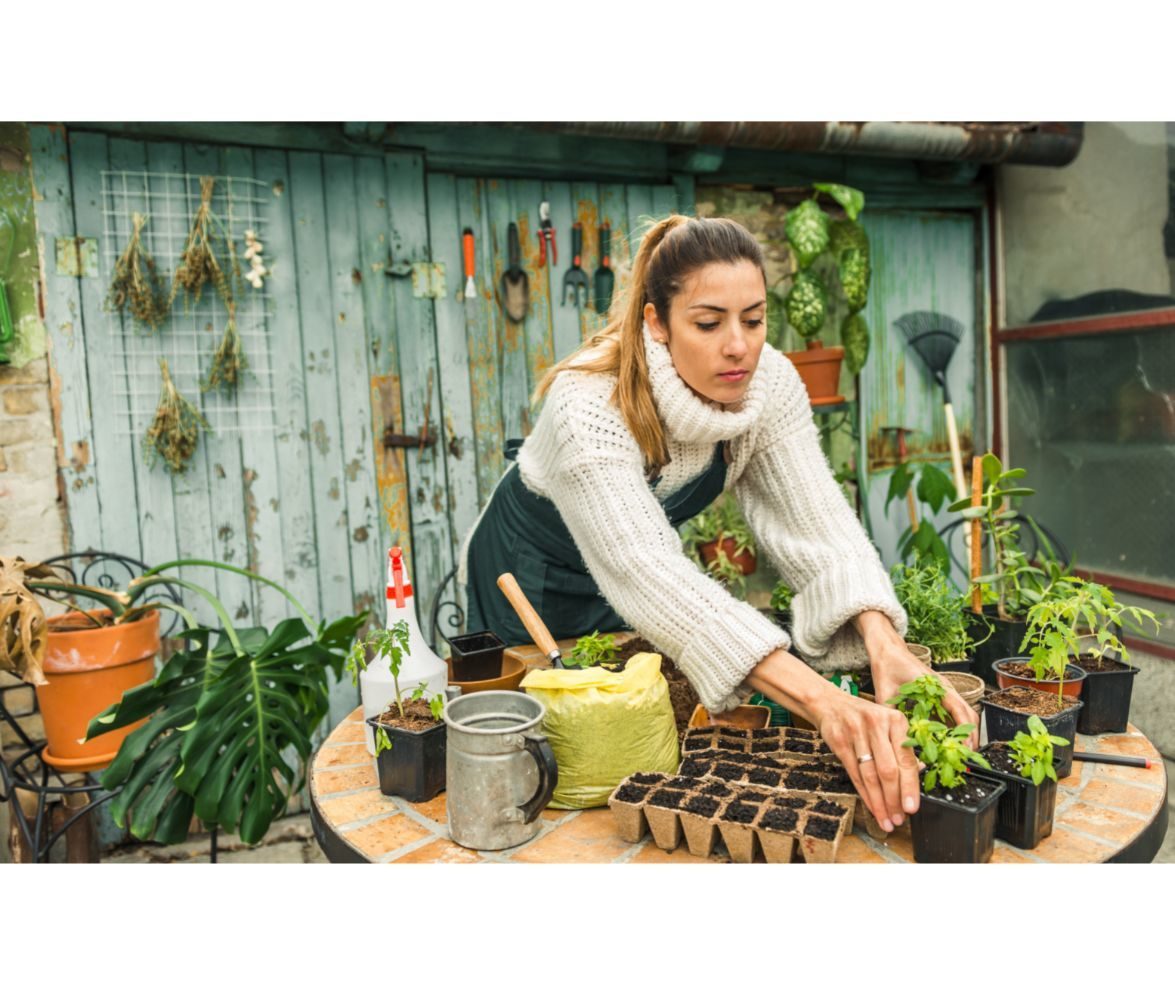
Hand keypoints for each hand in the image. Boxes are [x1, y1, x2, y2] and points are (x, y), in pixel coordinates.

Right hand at [811, 687, 919, 833]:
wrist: (829, 703)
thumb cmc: (864, 717)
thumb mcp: (887, 723)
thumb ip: (902, 746)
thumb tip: (920, 773)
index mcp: (896, 720)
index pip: (906, 760)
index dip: (910, 787)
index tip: (912, 808)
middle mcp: (876, 725)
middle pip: (888, 770)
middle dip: (894, 800)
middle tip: (899, 818)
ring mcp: (856, 733)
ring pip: (870, 776)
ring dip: (879, 802)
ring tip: (886, 819)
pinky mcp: (839, 741)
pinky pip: (854, 774)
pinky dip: (864, 794)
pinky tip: (871, 806)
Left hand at [854, 610, 979, 748]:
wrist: (887, 649)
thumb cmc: (888, 665)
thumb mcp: (885, 691)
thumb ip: (890, 713)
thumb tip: (893, 737)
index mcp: (937, 686)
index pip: (960, 711)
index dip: (965, 731)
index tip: (965, 748)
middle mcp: (946, 689)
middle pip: (969, 716)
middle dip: (969, 738)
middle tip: (964, 759)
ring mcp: (944, 692)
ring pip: (964, 716)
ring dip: (963, 734)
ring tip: (956, 755)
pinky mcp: (939, 696)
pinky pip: (952, 714)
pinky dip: (953, 728)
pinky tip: (944, 743)